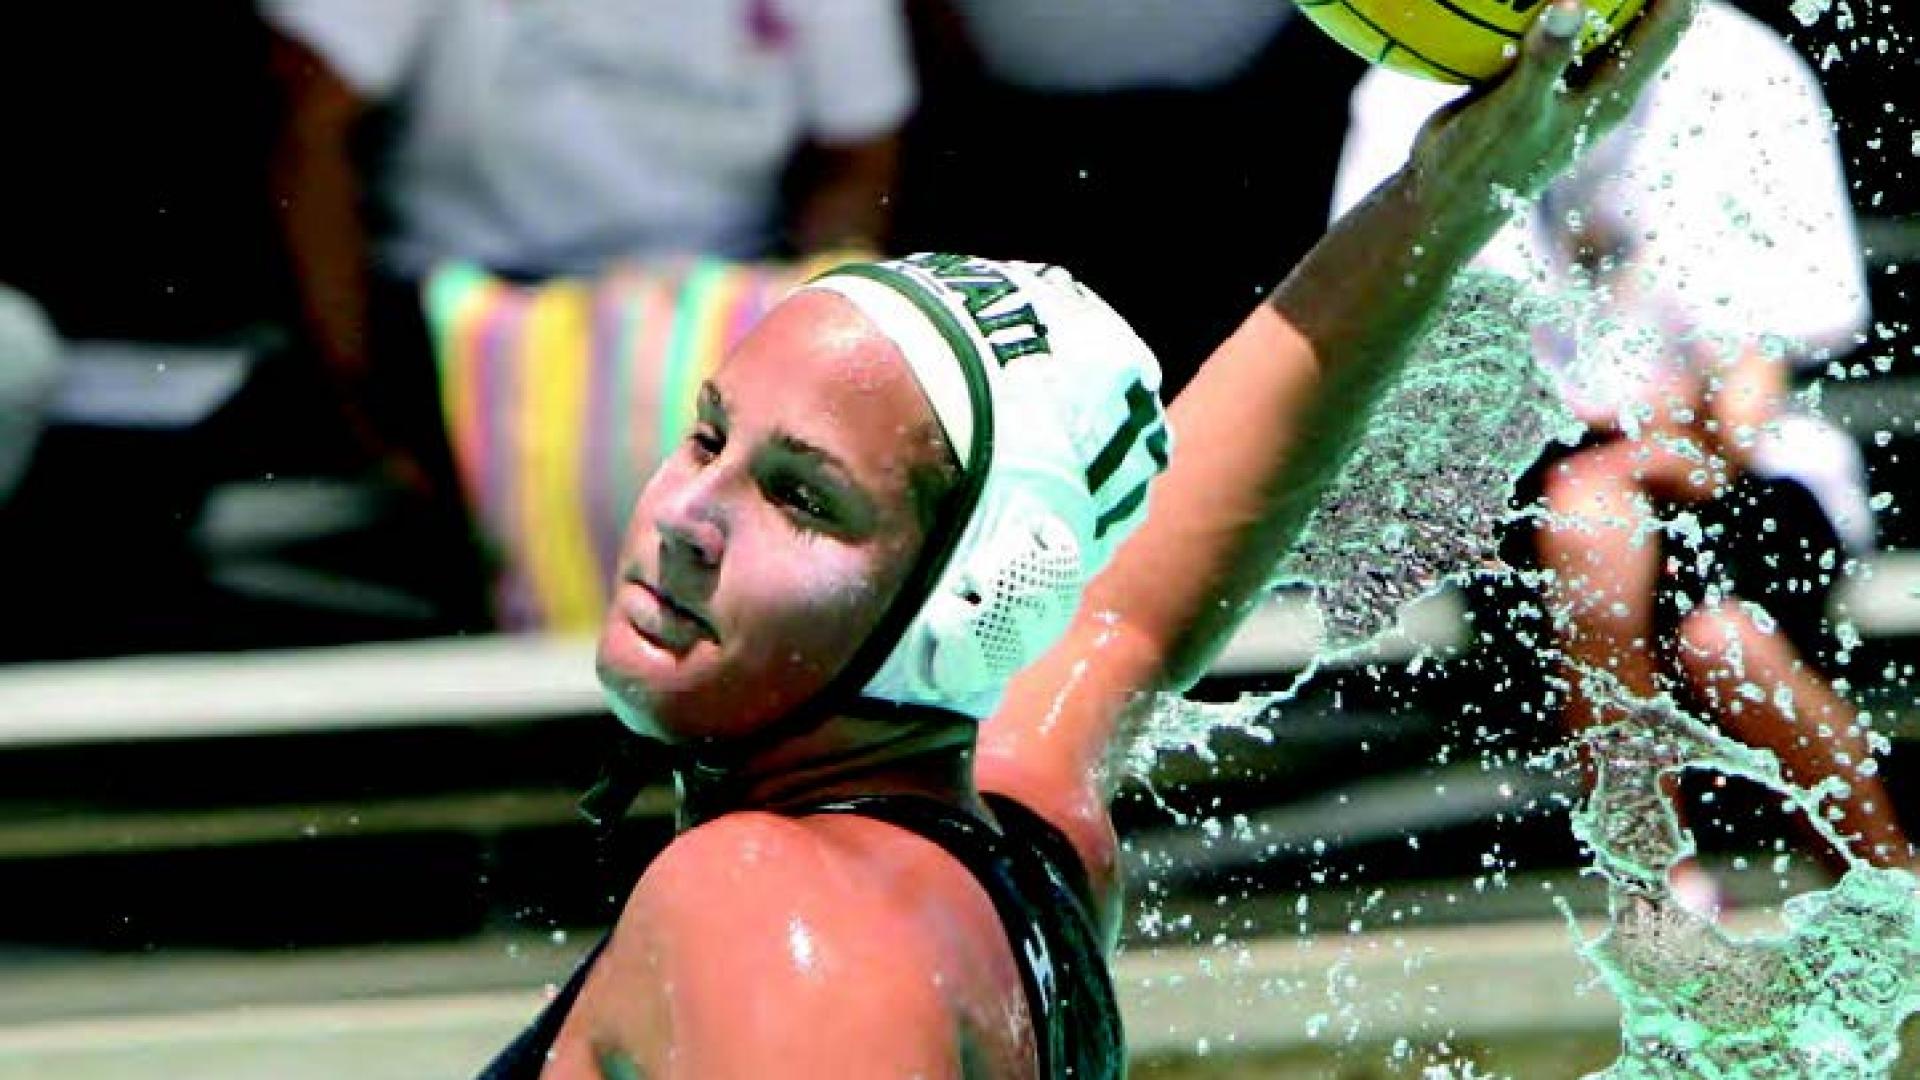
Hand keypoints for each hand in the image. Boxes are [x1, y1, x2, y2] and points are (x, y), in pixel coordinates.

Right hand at [1408, 0, 1696, 211]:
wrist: (1437, 195)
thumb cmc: (1484, 164)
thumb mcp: (1517, 110)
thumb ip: (1546, 57)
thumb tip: (1570, 2)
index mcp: (1615, 91)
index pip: (1672, 19)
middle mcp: (1598, 80)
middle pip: (1637, 7)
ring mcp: (1563, 76)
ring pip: (1587, 12)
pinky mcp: (1527, 73)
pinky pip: (1539, 23)